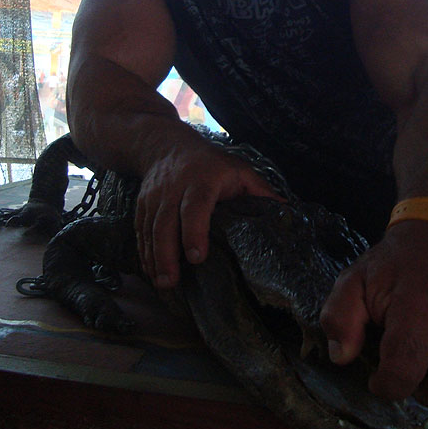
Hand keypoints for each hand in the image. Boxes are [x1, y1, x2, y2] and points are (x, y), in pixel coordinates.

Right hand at [135, 139, 280, 287]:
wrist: (166, 145)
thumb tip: (287, 210)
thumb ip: (260, 191)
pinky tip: (150, 272)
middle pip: (166, 222)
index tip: (197, 257)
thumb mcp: (239, 169)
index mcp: (202, 180)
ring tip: (163, 284)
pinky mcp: (141, 205)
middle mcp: (174, 188)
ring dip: (153, 258)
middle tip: (171, 281)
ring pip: (150, 229)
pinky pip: (140, 231)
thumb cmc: (211, 163)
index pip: (195, 206)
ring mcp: (154, 197)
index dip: (195, 231)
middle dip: (167, 253)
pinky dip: (143, 253)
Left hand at [319, 220, 427, 406]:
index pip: (404, 370)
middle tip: (404, 367)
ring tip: (426, 365)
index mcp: (418, 306)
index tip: (377, 378)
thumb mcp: (354, 279)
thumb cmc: (393, 263)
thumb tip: (341, 356)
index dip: (385, 385)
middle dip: (417, 389)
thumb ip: (339, 317)